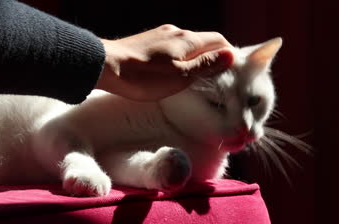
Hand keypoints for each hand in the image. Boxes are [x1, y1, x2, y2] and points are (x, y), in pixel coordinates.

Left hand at [95, 24, 232, 100]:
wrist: (106, 66)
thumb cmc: (143, 77)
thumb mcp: (179, 76)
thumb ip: (205, 65)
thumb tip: (230, 55)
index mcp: (188, 40)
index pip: (219, 41)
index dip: (229, 54)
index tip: (233, 71)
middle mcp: (176, 32)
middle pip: (204, 41)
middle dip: (214, 56)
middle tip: (217, 76)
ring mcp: (161, 34)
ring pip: (188, 44)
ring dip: (197, 56)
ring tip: (197, 76)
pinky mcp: (149, 40)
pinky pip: (173, 46)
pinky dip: (182, 56)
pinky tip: (175, 69)